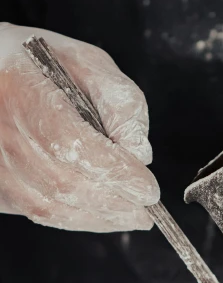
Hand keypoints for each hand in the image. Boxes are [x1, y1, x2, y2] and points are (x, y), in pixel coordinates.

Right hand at [0, 23, 158, 231]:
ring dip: (98, 217)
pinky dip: (77, 219)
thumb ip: (120, 103)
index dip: (115, 173)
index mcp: (23, 92)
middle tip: (146, 211)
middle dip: (113, 202)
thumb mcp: (89, 63)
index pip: (74, 145)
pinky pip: (39, 212)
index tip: (147, 189)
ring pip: (51, 205)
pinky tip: (102, 215)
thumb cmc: (41, 65)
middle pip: (64, 182)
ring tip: (131, 217)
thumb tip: (139, 152)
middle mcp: (2, 131)